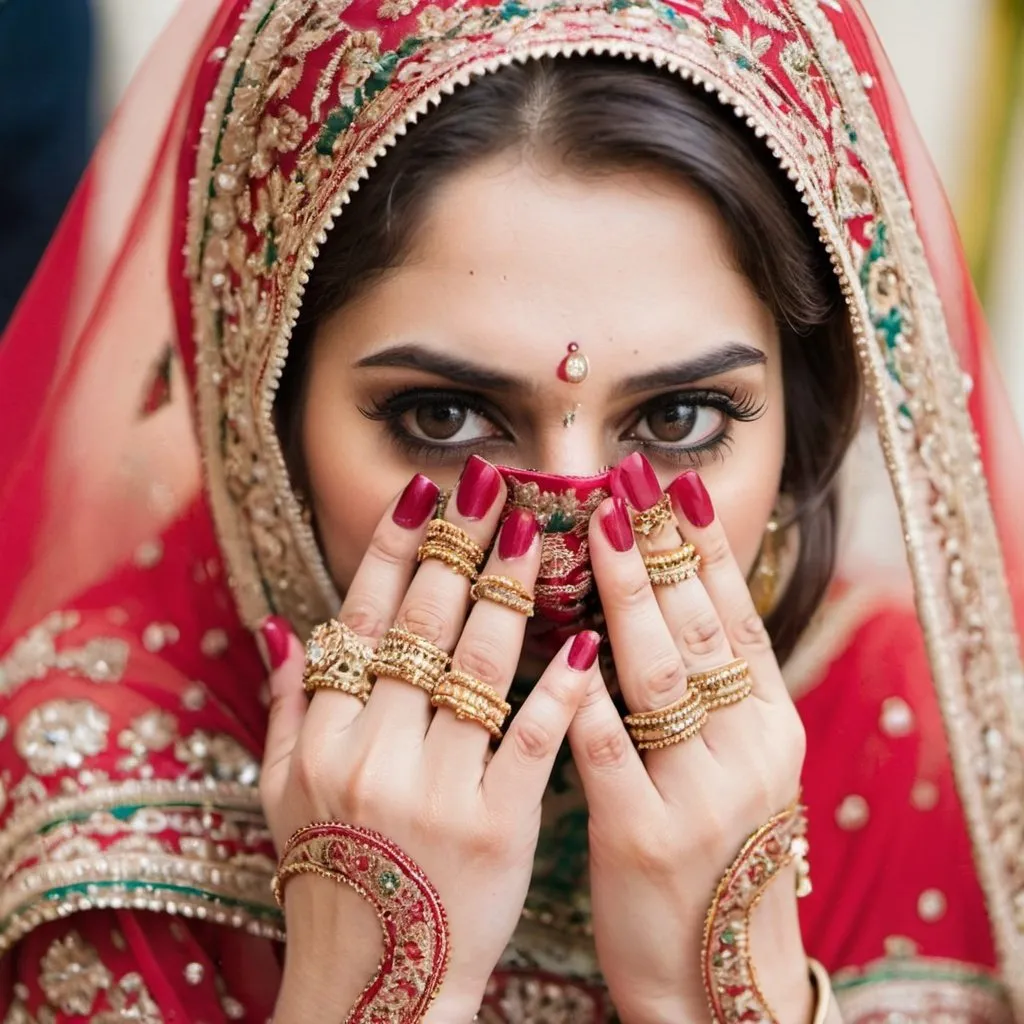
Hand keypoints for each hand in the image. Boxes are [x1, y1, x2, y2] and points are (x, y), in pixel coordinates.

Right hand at [257, 456, 599, 1022]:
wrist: (375, 989)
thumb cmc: (328, 882)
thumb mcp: (281, 795)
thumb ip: (285, 706)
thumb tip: (285, 624)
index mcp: (323, 737)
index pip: (362, 619)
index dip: (392, 550)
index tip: (423, 494)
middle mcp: (374, 752)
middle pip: (423, 625)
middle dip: (459, 546)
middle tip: (493, 482)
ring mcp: (437, 789)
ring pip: (479, 667)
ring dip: (510, 592)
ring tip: (538, 531)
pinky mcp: (497, 827)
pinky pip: (532, 742)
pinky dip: (559, 687)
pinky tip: (586, 638)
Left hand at [568, 455, 811, 1023]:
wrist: (719, 977)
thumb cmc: (714, 856)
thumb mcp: (734, 768)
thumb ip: (710, 692)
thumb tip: (662, 598)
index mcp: (771, 727)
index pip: (739, 617)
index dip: (705, 548)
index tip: (672, 485)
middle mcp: (748, 752)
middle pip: (699, 630)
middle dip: (659, 549)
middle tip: (625, 482)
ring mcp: (700, 795)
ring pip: (660, 675)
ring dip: (626, 595)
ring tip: (597, 529)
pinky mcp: (646, 839)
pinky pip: (608, 752)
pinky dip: (583, 694)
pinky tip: (557, 644)